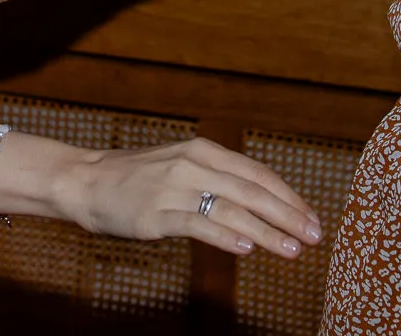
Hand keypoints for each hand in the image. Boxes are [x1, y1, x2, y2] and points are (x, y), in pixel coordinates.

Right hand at [63, 137, 322, 259]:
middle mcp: (192, 164)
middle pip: (252, 191)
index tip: (312, 218)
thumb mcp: (181, 166)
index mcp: (203, 151)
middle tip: (315, 236)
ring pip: (231, 209)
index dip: (289, 197)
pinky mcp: (156, 213)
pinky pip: (197, 224)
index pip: (258, 173)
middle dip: (289, 215)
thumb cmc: (137, 178)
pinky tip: (246, 248)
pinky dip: (225, 235)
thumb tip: (262, 204)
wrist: (85, 180)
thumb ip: (217, 180)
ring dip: (266, 231)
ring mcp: (173, 188)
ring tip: (291, 250)